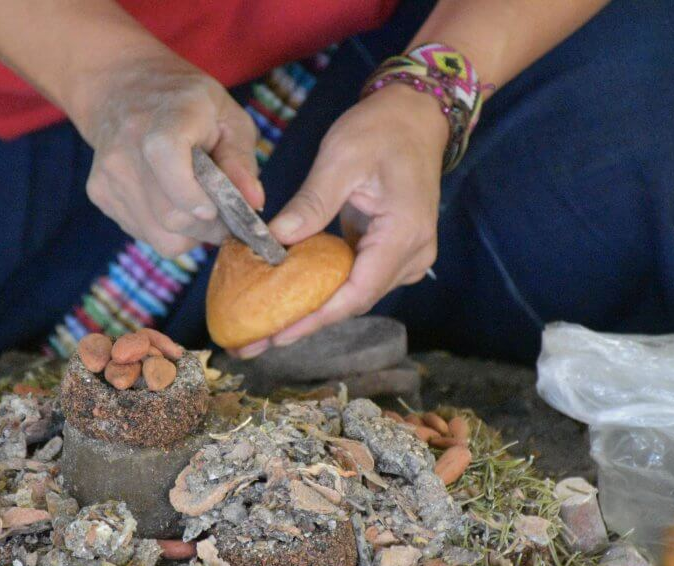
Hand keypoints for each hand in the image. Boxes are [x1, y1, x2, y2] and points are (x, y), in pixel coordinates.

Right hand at [73, 55, 262, 256]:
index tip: (215, 208)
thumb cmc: (187, 104)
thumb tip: (254, 203)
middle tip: (224, 216)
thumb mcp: (226, 116)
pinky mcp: (99, 193)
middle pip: (171, 216)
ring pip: (160, 236)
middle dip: (208, 228)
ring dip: (190, 234)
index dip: (194, 196)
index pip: (167, 159)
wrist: (121, 88)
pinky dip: (167, 230)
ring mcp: (109, 173)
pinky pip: (144, 234)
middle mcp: (128, 146)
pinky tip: (172, 203)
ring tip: (200, 209)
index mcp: (166, 118)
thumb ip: (241, 160)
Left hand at [235, 85, 448, 357]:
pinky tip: (288, 298)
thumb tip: (274, 243)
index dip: (316, 318)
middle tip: (257, 342)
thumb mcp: (341, 160)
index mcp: (403, 234)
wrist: (416, 115)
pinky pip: (355, 278)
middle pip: (354, 302)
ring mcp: (405, 255)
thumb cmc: (382, 130)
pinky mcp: (391, 250)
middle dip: (305, 323)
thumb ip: (310, 204)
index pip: (357, 292)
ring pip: (353, 294)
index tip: (279, 335)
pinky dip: (322, 289)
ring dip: (312, 311)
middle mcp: (411, 254)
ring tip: (265, 328)